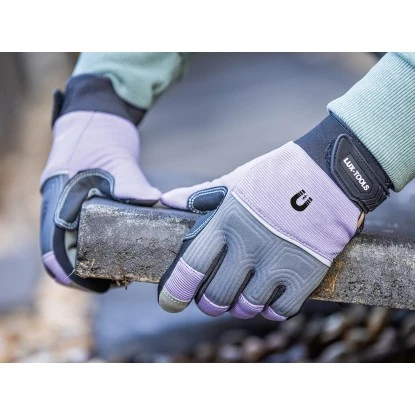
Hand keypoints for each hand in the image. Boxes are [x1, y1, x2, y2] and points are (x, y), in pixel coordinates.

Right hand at [40, 77, 159, 291]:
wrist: (96, 111)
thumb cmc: (99, 130)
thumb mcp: (116, 156)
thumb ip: (130, 180)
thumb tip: (151, 201)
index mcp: (57, 197)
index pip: (53, 248)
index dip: (69, 273)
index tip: (97, 285)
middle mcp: (59, 204)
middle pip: (63, 251)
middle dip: (84, 270)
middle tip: (115, 279)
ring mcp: (70, 202)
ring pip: (75, 241)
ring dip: (92, 258)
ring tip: (122, 267)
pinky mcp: (85, 199)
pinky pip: (87, 228)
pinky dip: (100, 241)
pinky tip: (123, 245)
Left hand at [158, 115, 389, 319]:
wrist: (334, 172)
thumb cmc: (279, 175)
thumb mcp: (236, 180)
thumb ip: (200, 195)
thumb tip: (167, 200)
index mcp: (226, 221)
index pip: (191, 268)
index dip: (175, 292)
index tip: (169, 302)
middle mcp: (249, 245)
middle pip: (216, 297)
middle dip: (210, 302)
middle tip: (213, 297)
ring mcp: (279, 263)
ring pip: (247, 307)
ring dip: (241, 306)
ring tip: (243, 294)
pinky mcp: (306, 274)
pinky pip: (280, 311)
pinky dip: (271, 309)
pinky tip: (270, 297)